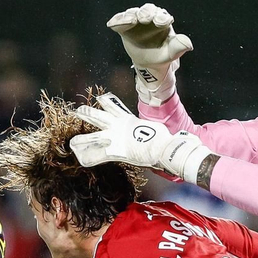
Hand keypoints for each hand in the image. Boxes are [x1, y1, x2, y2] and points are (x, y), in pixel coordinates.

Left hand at [72, 94, 209, 180]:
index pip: (114, 106)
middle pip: (98, 115)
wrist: (164, 147)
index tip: (101, 98)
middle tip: (77, 110)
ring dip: (81, 137)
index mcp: (128, 119)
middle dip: (87, 113)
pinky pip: (95, 155)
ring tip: (72, 141)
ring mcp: (114, 137)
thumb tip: (186, 136)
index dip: (106, 103)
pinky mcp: (113, 150)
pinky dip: (87, 157)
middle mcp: (118, 126)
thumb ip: (160, 132)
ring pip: (91, 135)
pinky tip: (80, 159)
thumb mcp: (158, 131)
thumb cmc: (165, 141)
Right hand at [106, 3, 192, 104]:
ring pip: (132, 13)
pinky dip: (116, 21)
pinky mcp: (125, 26)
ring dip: (130, 16)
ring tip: (129, 21)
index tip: (160, 22)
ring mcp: (136, 21)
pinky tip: (111, 24)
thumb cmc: (162, 55)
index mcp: (163, 21)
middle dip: (146, 13)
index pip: (162, 15)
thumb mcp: (171, 53)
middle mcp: (149, 17)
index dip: (161, 17)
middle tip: (144, 18)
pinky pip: (120, 21)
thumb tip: (189, 44)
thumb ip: (179, 47)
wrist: (149, 63)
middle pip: (147, 10)